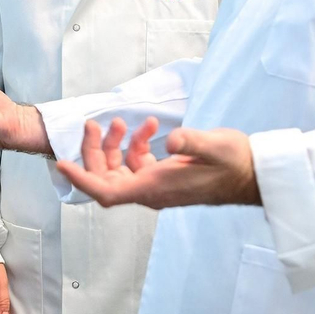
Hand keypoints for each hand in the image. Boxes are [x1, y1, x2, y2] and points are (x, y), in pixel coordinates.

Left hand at [55, 117, 259, 208]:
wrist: (252, 174)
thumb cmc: (234, 163)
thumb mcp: (214, 147)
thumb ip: (192, 142)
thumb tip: (172, 140)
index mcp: (155, 188)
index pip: (107, 192)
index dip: (82, 180)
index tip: (62, 164)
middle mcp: (151, 191)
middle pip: (106, 178)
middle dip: (93, 152)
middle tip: (92, 123)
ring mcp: (157, 185)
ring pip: (120, 169)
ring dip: (114, 145)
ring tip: (121, 121)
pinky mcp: (165, 177)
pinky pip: (138, 164)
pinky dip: (136, 144)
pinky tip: (148, 126)